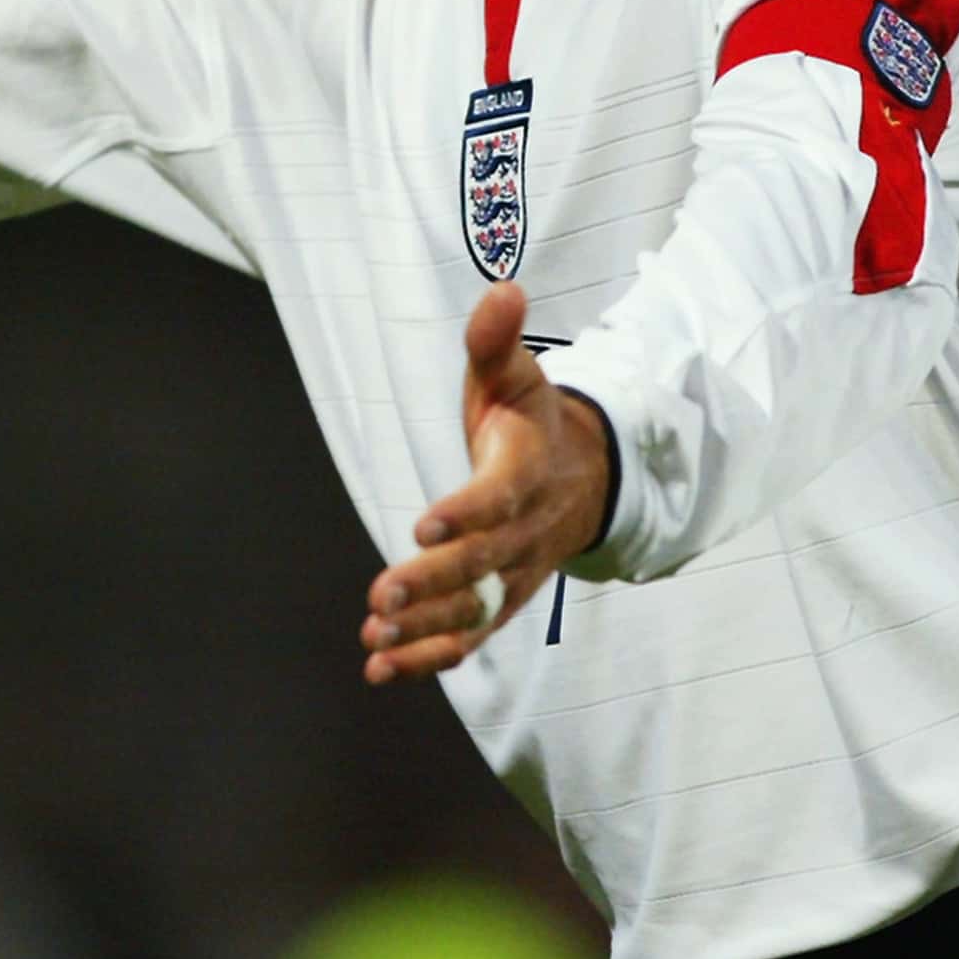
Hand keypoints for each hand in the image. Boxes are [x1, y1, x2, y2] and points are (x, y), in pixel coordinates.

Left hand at [360, 282, 611, 683]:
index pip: (498, 497)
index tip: (424, 523)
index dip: (465, 512)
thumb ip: (497, 340)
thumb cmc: (530, 419)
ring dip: (426, 629)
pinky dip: (429, 658)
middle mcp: (524, 531)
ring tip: (376, 639)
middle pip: (482, 565)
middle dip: (434, 582)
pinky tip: (380, 668)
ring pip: (475, 610)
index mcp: (526, 470)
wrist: (582, 476)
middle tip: (383, 595)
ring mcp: (515, 574)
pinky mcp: (501, 601)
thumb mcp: (514, 374)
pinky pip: (470, 637)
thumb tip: (503, 289)